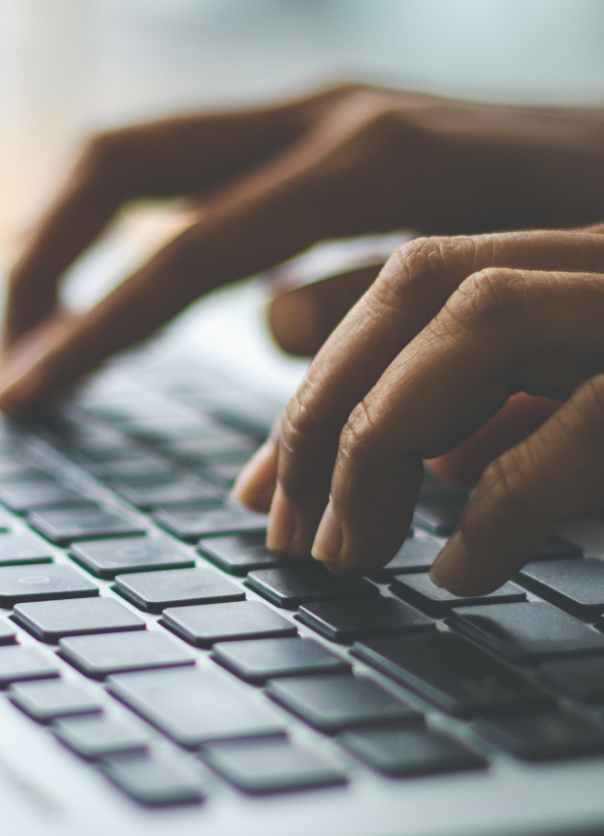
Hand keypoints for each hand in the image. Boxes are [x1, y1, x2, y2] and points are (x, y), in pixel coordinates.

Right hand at [0, 84, 603, 411]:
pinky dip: (126, 232)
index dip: (85, 336)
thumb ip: (378, 312)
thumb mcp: (511, 295)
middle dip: (39, 266)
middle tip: (11, 363)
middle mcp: (318, 116)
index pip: (174, 258)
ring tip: (37, 331)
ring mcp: (313, 112)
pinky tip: (117, 293)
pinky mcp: (318, 130)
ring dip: (66, 241)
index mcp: (361, 162)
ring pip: (135, 156)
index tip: (20, 399)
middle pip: (114, 166)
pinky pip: (184, 171)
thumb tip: (266, 325)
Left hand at [232, 227, 603, 596]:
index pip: (408, 283)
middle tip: (288, 533)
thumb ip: (473, 395)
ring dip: (382, 443)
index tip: (264, 491)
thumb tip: (384, 418)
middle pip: (419, 278)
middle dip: (321, 409)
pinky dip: (504, 503)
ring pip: (482, 315)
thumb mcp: (579, 410)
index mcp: (576, 261)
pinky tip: (460, 574)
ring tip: (349, 554)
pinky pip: (587, 418)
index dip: (318, 385)